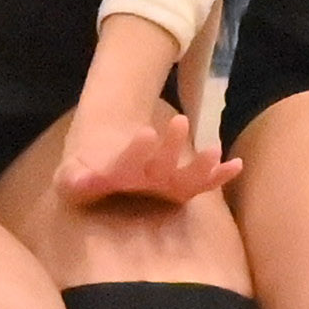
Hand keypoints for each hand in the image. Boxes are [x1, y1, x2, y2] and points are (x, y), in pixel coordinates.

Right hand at [57, 84, 234, 207]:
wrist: (101, 173)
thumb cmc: (84, 171)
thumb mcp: (71, 174)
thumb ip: (73, 179)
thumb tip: (78, 181)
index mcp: (117, 180)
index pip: (126, 167)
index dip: (137, 153)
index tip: (146, 132)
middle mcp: (145, 186)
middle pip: (160, 170)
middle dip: (172, 149)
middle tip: (180, 121)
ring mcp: (166, 187)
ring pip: (185, 181)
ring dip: (201, 167)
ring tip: (214, 150)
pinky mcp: (182, 186)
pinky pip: (204, 184)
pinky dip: (220, 177)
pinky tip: (237, 165)